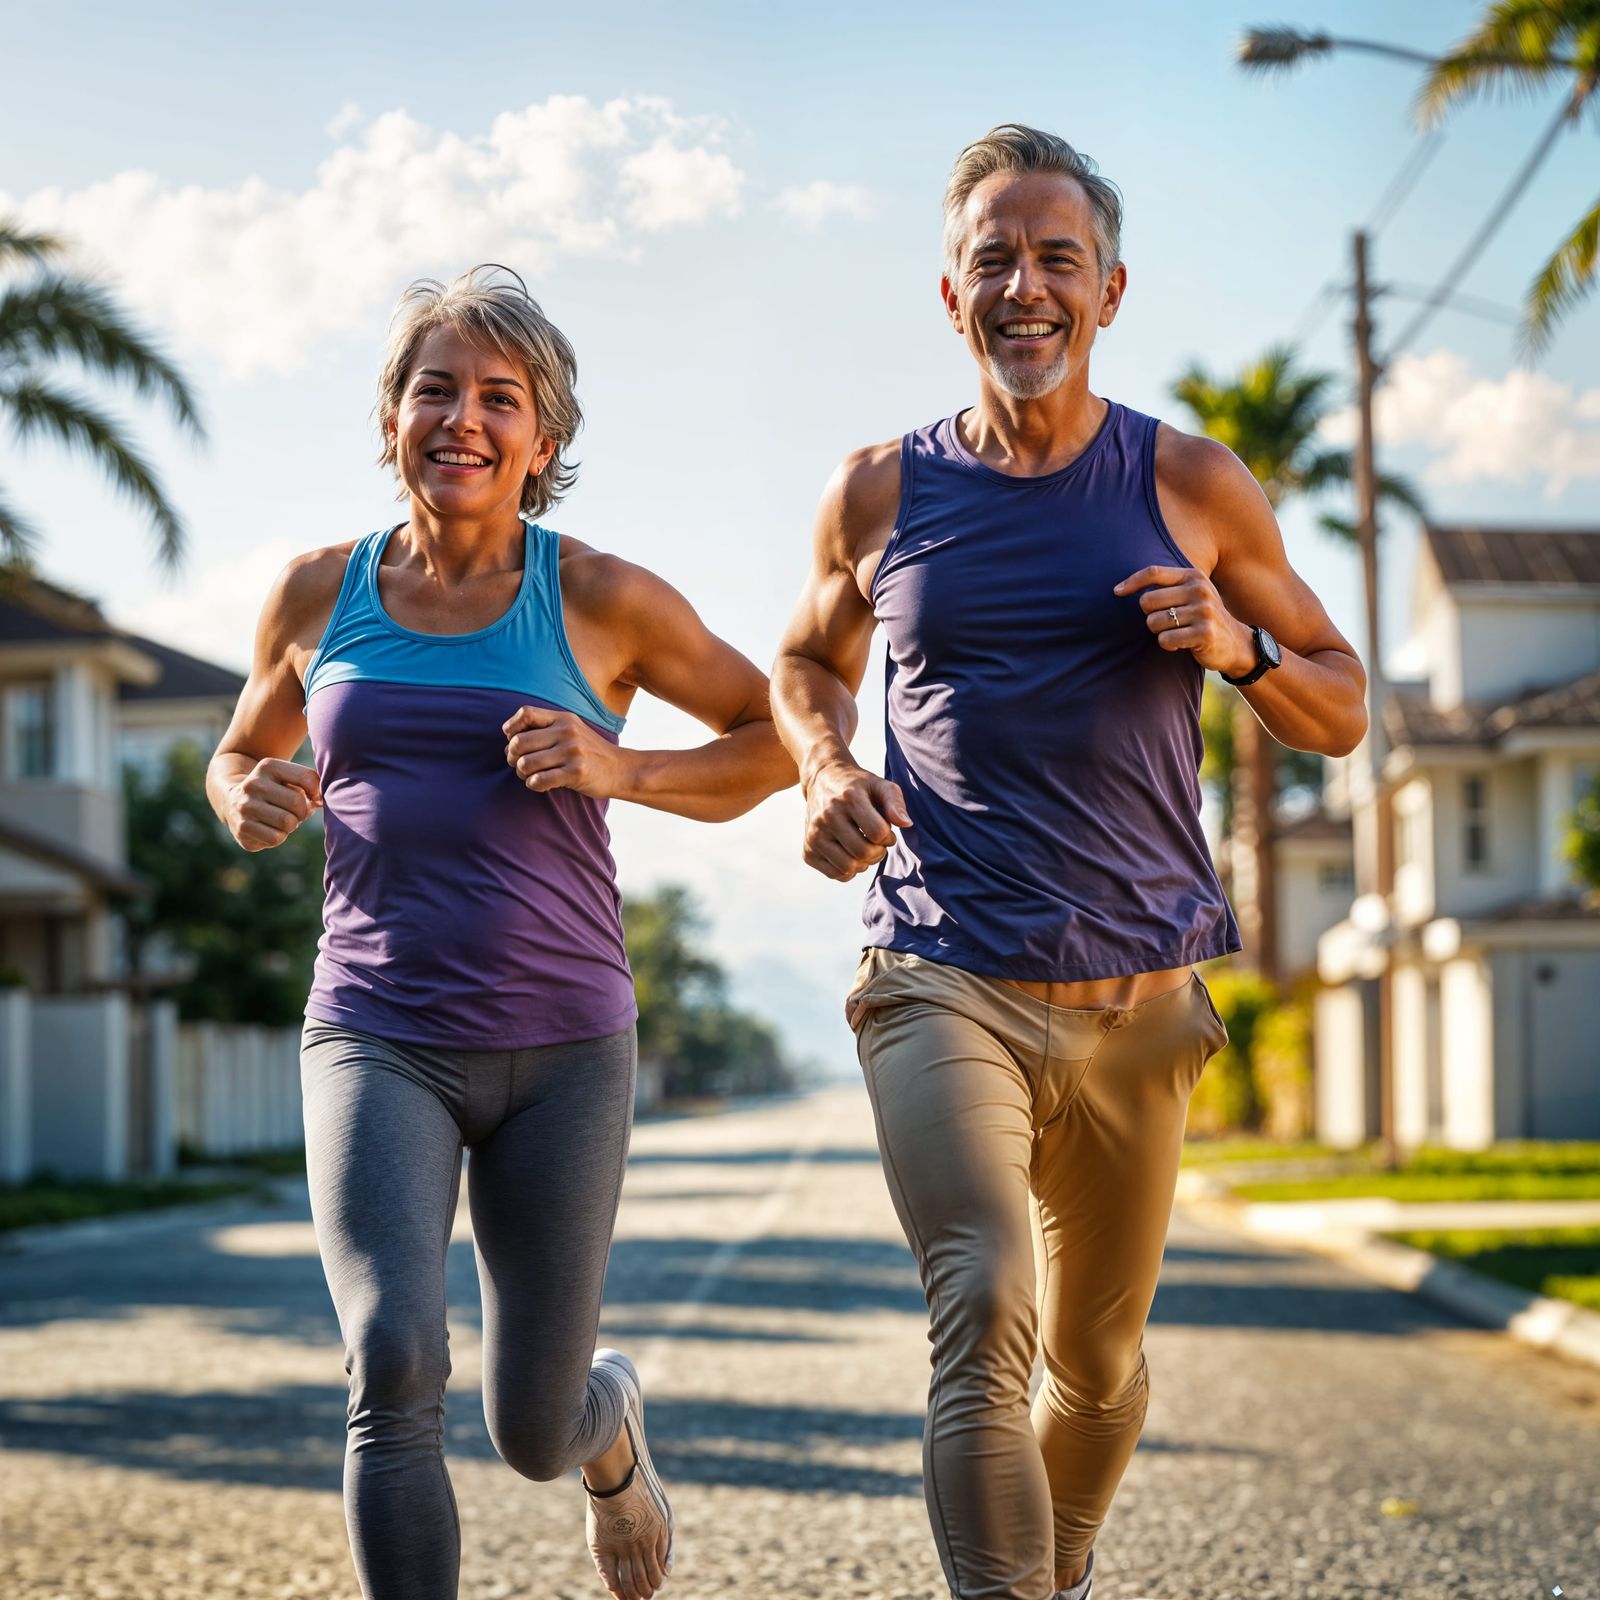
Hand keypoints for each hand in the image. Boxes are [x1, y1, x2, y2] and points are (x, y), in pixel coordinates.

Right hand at [224, 758, 321, 851]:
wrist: (231, 800)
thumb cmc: (273, 789)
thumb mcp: (288, 778)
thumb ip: (310, 784)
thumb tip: (320, 802)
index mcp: (267, 766)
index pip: (307, 778)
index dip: (317, 792)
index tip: (312, 796)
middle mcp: (252, 784)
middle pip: (297, 803)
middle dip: (301, 811)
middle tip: (293, 811)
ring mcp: (244, 807)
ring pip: (288, 822)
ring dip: (291, 825)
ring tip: (281, 819)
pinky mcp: (241, 828)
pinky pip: (276, 838)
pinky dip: (279, 836)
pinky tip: (270, 829)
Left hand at [503, 706, 627, 797]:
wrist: (621, 769)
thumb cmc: (589, 752)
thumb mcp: (572, 730)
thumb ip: (545, 728)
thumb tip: (509, 739)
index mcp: (564, 718)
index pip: (525, 713)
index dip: (511, 728)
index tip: (512, 740)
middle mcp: (567, 732)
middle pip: (519, 742)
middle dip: (512, 757)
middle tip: (519, 765)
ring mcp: (572, 752)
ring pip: (526, 764)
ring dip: (522, 774)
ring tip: (530, 776)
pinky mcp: (576, 773)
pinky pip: (539, 780)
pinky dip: (533, 785)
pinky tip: (541, 784)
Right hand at [803, 759, 910, 881]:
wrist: (822, 780)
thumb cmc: (857, 786)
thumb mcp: (880, 785)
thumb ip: (896, 802)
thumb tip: (906, 824)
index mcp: (849, 798)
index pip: (878, 833)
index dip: (888, 837)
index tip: (886, 831)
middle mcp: (827, 816)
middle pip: (863, 853)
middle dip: (878, 853)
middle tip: (877, 843)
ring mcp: (814, 835)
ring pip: (848, 868)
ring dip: (863, 863)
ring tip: (863, 848)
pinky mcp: (807, 851)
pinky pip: (835, 874)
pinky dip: (848, 870)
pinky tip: (849, 853)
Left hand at [1112, 564, 1254, 677]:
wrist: (1236, 642)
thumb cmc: (1202, 617)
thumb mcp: (1191, 594)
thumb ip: (1166, 586)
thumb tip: (1120, 588)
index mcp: (1193, 576)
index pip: (1154, 572)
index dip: (1131, 581)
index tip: (1116, 592)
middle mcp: (1199, 590)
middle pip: (1147, 600)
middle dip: (1149, 615)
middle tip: (1165, 621)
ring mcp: (1203, 611)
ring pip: (1154, 622)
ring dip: (1159, 631)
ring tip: (1176, 632)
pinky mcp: (1204, 633)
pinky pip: (1165, 639)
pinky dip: (1168, 644)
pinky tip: (1181, 643)